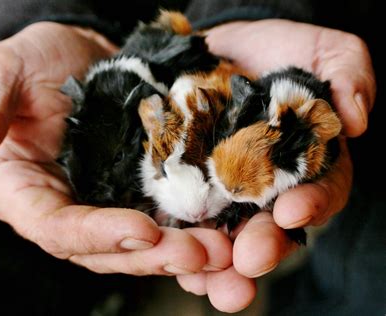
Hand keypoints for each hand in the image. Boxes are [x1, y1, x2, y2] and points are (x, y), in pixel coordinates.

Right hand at [0, 22, 232, 275]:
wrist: (84, 56)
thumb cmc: (36, 60)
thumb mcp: (3, 74)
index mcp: (24, 190)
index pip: (54, 226)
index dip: (95, 234)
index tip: (141, 231)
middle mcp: (66, 208)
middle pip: (105, 247)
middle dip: (152, 255)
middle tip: (201, 254)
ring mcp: (106, 205)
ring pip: (142, 244)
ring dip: (182, 254)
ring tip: (224, 255)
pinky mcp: (139, 194)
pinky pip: (167, 221)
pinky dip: (195, 232)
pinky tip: (229, 237)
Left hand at [177, 19, 374, 311]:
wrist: (223, 47)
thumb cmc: (279, 50)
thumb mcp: (324, 52)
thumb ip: (347, 76)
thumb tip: (355, 118)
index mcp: (307, 166)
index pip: (318, 193)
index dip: (310, 205)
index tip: (292, 212)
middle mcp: (266, 188)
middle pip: (267, 228)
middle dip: (260, 247)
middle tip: (249, 261)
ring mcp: (222, 189)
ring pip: (223, 236)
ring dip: (215, 264)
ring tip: (204, 280)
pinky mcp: (184, 183)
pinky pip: (179, 217)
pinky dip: (175, 240)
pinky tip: (167, 256)